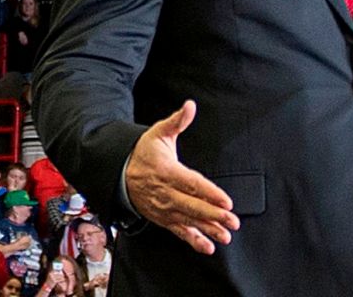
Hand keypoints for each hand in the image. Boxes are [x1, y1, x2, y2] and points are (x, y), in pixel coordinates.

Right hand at [123, 100, 239, 254]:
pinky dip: (193, 240)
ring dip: (208, 229)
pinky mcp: (163, 218)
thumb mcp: (159, 133)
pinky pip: (179, 231)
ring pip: (188, 221)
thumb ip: (177, 121)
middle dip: (213, 215)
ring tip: (226, 236)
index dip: (210, 193)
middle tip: (232, 221)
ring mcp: (164, 208)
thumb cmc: (143, 152)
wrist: (119, 173)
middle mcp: (165, 193)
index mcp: (167, 171)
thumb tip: (190, 106)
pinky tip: (208, 247)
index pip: (192, 184)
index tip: (226, 201)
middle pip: (192, 206)